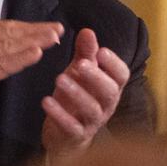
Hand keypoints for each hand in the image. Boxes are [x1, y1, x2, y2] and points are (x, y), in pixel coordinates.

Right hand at [0, 20, 63, 150]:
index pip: (4, 26)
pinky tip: (37, 53)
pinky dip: (22, 57)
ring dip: (34, 40)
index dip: (28, 26)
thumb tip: (15, 45)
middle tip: (58, 29)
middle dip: (36, 30)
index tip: (48, 27)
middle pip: (9, 32)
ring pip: (9, 45)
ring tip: (54, 39)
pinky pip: (4, 63)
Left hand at [40, 28, 128, 160]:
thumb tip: (87, 30)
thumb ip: (85, 53)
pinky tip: (46, 101)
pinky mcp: (75, 135)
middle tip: (81, 64)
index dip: (113, 64)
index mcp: (110, 87)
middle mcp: (106, 105)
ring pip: (91, 109)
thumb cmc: (77, 97)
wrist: (65, 135)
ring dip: (76, 93)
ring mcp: (92, 122)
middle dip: (96, 77)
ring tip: (59, 79)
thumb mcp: (80, 73)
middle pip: (109, 92)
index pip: (121, 75)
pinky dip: (59, 114)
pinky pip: (71, 126)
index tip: (101, 51)